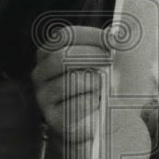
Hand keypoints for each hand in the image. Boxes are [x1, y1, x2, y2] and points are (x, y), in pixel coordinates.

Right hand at [31, 25, 110, 143]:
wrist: (90, 124)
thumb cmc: (95, 88)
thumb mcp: (99, 64)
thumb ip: (105, 48)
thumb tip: (117, 34)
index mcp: (49, 53)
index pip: (65, 36)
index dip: (91, 35)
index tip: (114, 39)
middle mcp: (41, 74)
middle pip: (63, 56)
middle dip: (92, 55)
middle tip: (111, 60)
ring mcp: (44, 97)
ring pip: (72, 80)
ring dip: (95, 82)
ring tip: (102, 87)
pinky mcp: (54, 119)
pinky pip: (78, 104)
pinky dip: (94, 102)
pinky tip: (97, 104)